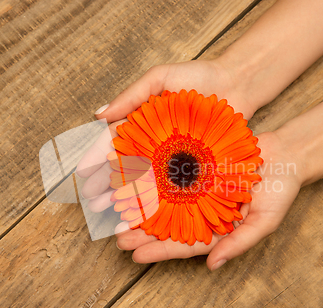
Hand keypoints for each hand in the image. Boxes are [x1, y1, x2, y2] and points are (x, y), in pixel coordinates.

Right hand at [77, 58, 258, 210]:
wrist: (238, 84)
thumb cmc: (199, 77)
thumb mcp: (160, 78)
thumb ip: (131, 96)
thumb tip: (97, 115)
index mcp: (141, 122)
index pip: (113, 143)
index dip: (97, 159)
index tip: (84, 174)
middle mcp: (154, 142)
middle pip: (126, 167)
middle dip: (109, 185)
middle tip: (94, 203)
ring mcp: (174, 156)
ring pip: (147, 181)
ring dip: (129, 198)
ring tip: (115, 214)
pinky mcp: (193, 166)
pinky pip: (173, 185)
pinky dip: (159, 199)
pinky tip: (146, 213)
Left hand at [115, 131, 303, 269]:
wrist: (285, 155)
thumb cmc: (280, 191)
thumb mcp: (264, 222)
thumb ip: (239, 243)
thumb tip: (213, 266)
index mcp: (216, 230)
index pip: (184, 245)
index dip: (160, 252)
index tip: (136, 256)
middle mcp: (203, 212)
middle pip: (167, 226)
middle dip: (142, 233)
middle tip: (117, 238)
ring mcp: (198, 190)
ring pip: (164, 201)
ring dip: (141, 208)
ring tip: (117, 214)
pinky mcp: (196, 168)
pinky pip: (171, 175)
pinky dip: (153, 179)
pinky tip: (134, 181)